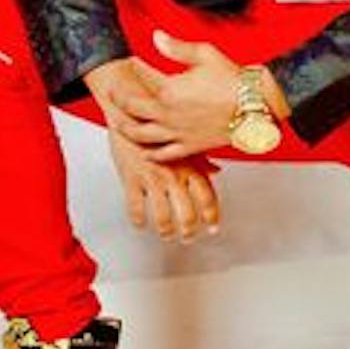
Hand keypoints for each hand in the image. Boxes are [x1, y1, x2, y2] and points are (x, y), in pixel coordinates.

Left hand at [103, 31, 286, 161]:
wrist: (256, 106)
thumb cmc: (235, 82)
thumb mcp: (205, 54)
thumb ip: (176, 47)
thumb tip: (157, 38)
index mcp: (170, 91)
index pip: (141, 78)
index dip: (132, 68)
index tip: (130, 61)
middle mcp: (168, 115)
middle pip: (131, 111)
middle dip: (118, 100)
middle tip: (113, 93)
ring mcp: (178, 133)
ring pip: (141, 136)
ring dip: (126, 129)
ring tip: (119, 123)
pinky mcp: (190, 146)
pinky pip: (163, 154)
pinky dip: (150, 153)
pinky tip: (146, 151)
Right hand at [107, 127, 220, 242]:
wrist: (131, 111)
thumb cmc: (160, 124)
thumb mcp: (185, 140)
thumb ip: (202, 160)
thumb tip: (217, 171)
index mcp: (190, 165)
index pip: (207, 197)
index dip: (212, 216)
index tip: (213, 227)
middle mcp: (174, 174)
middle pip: (188, 214)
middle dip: (190, 231)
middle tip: (189, 237)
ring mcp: (152, 179)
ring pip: (163, 217)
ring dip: (167, 231)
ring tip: (168, 235)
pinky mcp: (132, 179)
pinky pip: (136, 208)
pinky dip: (139, 221)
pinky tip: (141, 224)